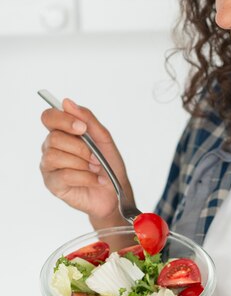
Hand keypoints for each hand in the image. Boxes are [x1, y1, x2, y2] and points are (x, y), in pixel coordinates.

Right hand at [40, 98, 133, 224]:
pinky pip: (64, 175)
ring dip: (82, 163)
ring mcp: (49, 166)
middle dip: (81, 148)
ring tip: (94, 169)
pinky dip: (85, 177)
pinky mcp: (53, 184)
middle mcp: (51, 147)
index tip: (82, 128)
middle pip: (54, 137)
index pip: (49, 117)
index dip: (63, 120)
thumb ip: (87, 120)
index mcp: (62, 133)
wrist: (116, 193)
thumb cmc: (109, 166)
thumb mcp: (103, 139)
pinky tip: (94, 180)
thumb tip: (67, 102)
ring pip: (55, 156)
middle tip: (96, 157)